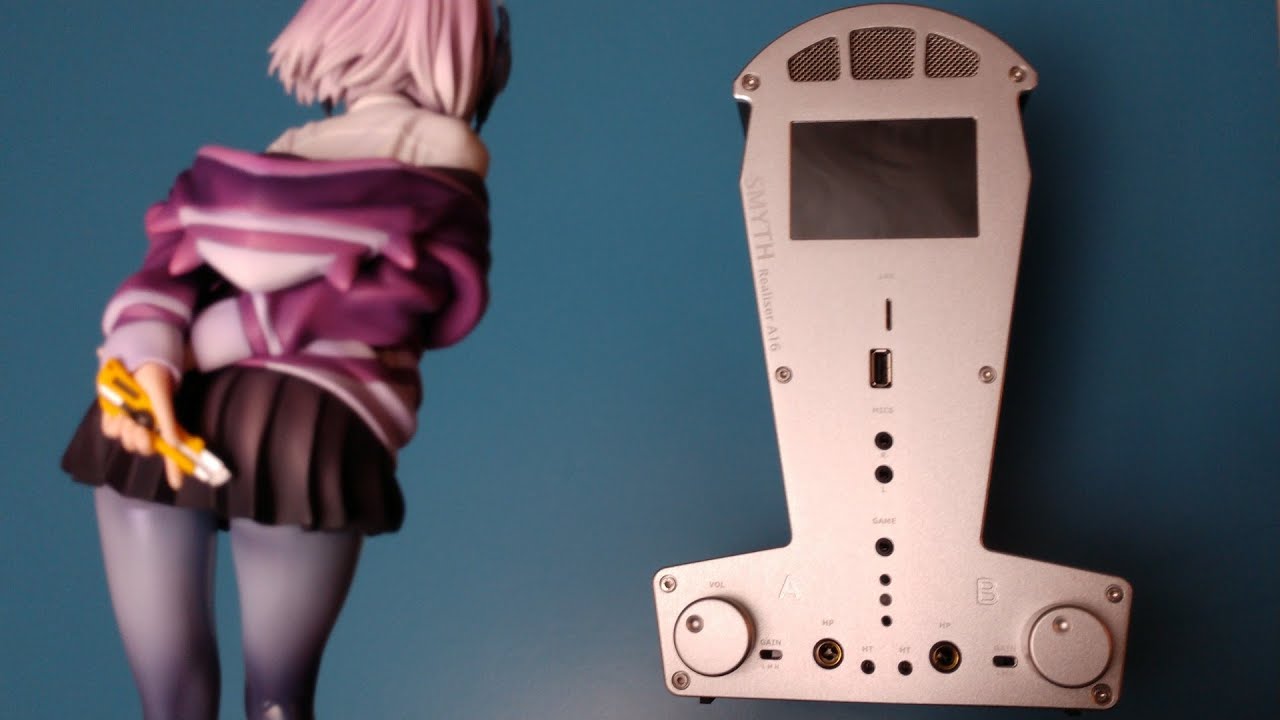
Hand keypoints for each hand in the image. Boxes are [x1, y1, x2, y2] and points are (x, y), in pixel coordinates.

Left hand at [100, 362, 184, 490]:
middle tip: (138, 425)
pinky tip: (116, 410)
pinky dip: (111, 421)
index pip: (172, 452)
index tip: (177, 484)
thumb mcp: (162, 398)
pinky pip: (109, 430)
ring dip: (125, 429)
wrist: (132, 360)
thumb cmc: (154, 378)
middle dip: (140, 440)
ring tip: (126, 411)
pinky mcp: (112, 418)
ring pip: (124, 441)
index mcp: (164, 426)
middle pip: (144, 448)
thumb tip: (172, 443)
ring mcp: (129, 424)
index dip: (175, 468)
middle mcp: (147, 428)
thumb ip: (168, 420)